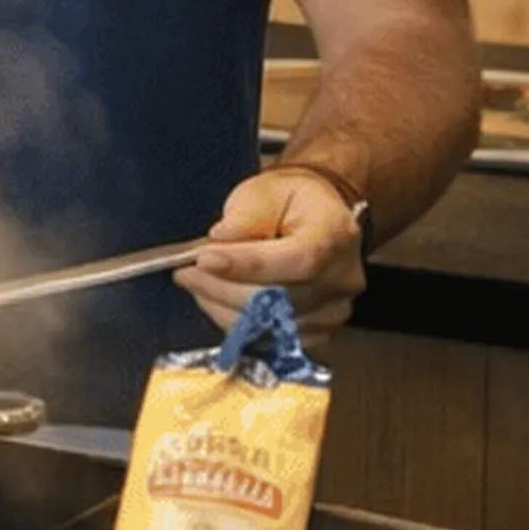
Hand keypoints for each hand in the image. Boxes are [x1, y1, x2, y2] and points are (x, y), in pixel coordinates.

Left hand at [175, 165, 366, 344]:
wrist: (314, 218)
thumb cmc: (288, 202)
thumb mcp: (264, 191)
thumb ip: (245, 214)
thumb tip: (221, 240)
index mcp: (335, 234)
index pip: (298, 259)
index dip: (249, 265)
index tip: (204, 259)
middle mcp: (342, 278)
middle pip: (280, 298)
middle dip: (222, 287)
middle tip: (185, 273)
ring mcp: (334, 310)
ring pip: (270, 324)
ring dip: (222, 306)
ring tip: (197, 282)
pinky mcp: (318, 332)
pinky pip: (270, 338)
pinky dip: (235, 321)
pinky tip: (217, 299)